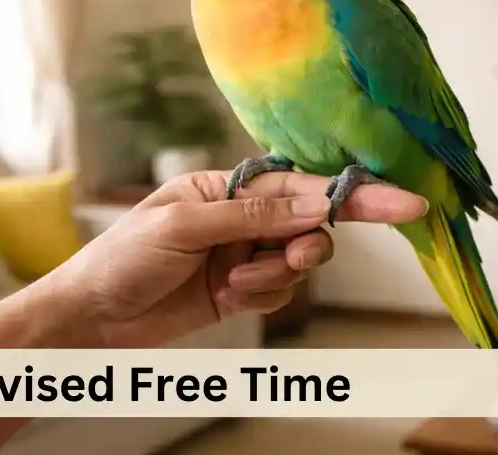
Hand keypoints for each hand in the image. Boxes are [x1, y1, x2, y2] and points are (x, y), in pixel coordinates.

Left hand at [49, 170, 428, 348]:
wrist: (93, 316)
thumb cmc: (123, 257)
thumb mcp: (183, 227)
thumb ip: (250, 216)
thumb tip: (311, 204)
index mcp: (224, 185)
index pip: (299, 182)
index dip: (353, 192)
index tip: (404, 202)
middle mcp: (240, 215)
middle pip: (309, 221)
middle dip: (308, 242)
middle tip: (295, 258)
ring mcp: (243, 253)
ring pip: (298, 261)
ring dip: (277, 275)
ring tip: (236, 282)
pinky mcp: (241, 290)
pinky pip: (279, 290)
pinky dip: (264, 295)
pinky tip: (230, 295)